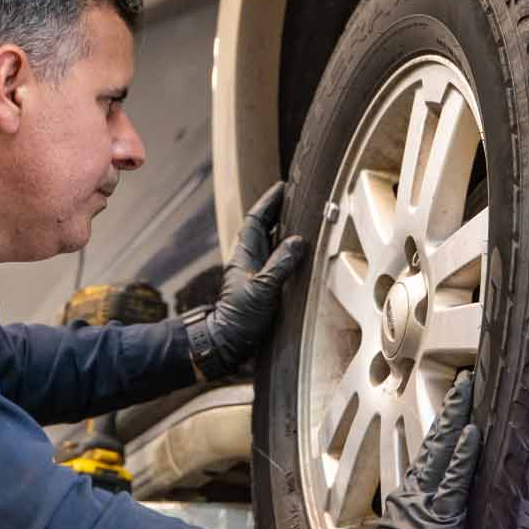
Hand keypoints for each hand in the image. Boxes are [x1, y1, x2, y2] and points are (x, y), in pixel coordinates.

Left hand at [183, 182, 305, 378]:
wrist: (227, 341)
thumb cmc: (240, 316)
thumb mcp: (263, 288)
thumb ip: (281, 264)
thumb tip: (297, 241)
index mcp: (245, 253)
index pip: (256, 218)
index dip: (269, 201)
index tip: (283, 187)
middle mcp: (248, 259)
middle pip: (263, 226)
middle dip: (278, 210)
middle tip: (297, 198)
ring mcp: (254, 271)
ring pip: (269, 242)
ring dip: (283, 229)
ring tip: (302, 218)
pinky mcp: (260, 285)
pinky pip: (275, 259)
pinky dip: (286, 250)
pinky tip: (298, 251)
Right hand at [353, 370, 481, 528]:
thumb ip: (412, 520)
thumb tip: (419, 514)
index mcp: (408, 498)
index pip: (429, 456)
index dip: (442, 430)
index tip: (454, 406)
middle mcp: (415, 493)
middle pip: (434, 442)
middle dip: (449, 410)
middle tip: (462, 380)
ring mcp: (427, 503)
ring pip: (442, 452)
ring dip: (456, 419)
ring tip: (466, 391)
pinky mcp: (441, 518)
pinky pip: (454, 481)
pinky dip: (462, 456)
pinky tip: (470, 434)